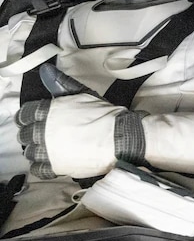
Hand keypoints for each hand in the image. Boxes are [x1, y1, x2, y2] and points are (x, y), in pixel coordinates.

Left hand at [16, 65, 142, 178]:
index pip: (24, 114)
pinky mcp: (56, 167)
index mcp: (47, 111)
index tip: (35, 121)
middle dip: (33, 135)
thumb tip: (46, 71)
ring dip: (37, 151)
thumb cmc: (105, 116)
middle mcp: (43, 131)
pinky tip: (51, 163)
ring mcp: (48, 150)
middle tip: (46, 136)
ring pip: (30, 153)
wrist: (121, 138)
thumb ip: (61, 84)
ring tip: (50, 150)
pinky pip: (38, 169)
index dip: (29, 118)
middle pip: (25, 135)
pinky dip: (42, 167)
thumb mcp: (83, 94)